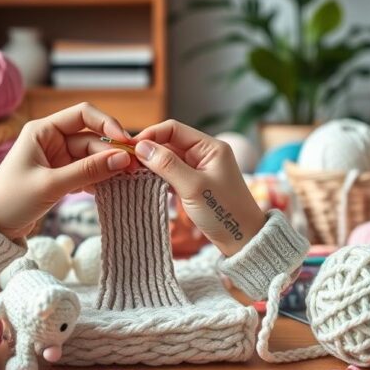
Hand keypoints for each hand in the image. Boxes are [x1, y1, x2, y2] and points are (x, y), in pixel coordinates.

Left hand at [0, 103, 133, 238]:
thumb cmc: (11, 200)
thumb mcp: (51, 184)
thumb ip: (87, 171)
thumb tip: (122, 159)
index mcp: (42, 130)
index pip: (83, 114)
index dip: (108, 124)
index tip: (126, 142)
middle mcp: (51, 140)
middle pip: (92, 139)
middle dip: (112, 152)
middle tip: (134, 169)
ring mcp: (57, 159)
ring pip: (92, 157)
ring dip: (108, 167)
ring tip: (128, 179)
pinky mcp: (61, 176)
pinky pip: (87, 172)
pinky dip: (99, 179)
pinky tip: (111, 189)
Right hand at [134, 120, 264, 255]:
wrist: (242, 240)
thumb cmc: (224, 213)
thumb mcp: (193, 187)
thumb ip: (167, 165)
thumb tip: (141, 147)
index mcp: (211, 147)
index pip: (174, 129)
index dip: (151, 135)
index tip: (130, 147)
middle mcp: (205, 153)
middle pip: (169, 142)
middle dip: (149, 150)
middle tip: (127, 162)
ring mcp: (200, 168)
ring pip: (169, 158)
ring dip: (152, 164)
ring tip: (132, 172)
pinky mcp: (195, 183)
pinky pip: (172, 173)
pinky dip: (158, 176)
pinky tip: (145, 182)